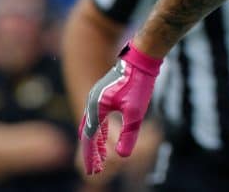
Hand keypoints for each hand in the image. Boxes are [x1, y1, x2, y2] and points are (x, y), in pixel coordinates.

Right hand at [78, 42, 161, 174]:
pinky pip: (99, 117)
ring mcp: (97, 97)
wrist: (140, 56)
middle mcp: (92, 102)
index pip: (89, 138)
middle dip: (91, 152)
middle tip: (94, 170)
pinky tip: (107, 136)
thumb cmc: (138, 82)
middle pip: (87, 133)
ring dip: (96, 142)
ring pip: (92, 125)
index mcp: (96, 108)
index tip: (92, 172)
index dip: (91, 156)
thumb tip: (122, 157)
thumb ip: (128, 133)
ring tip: (100, 158)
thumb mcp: (135, 111)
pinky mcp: (105, 93)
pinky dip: (101, 130)